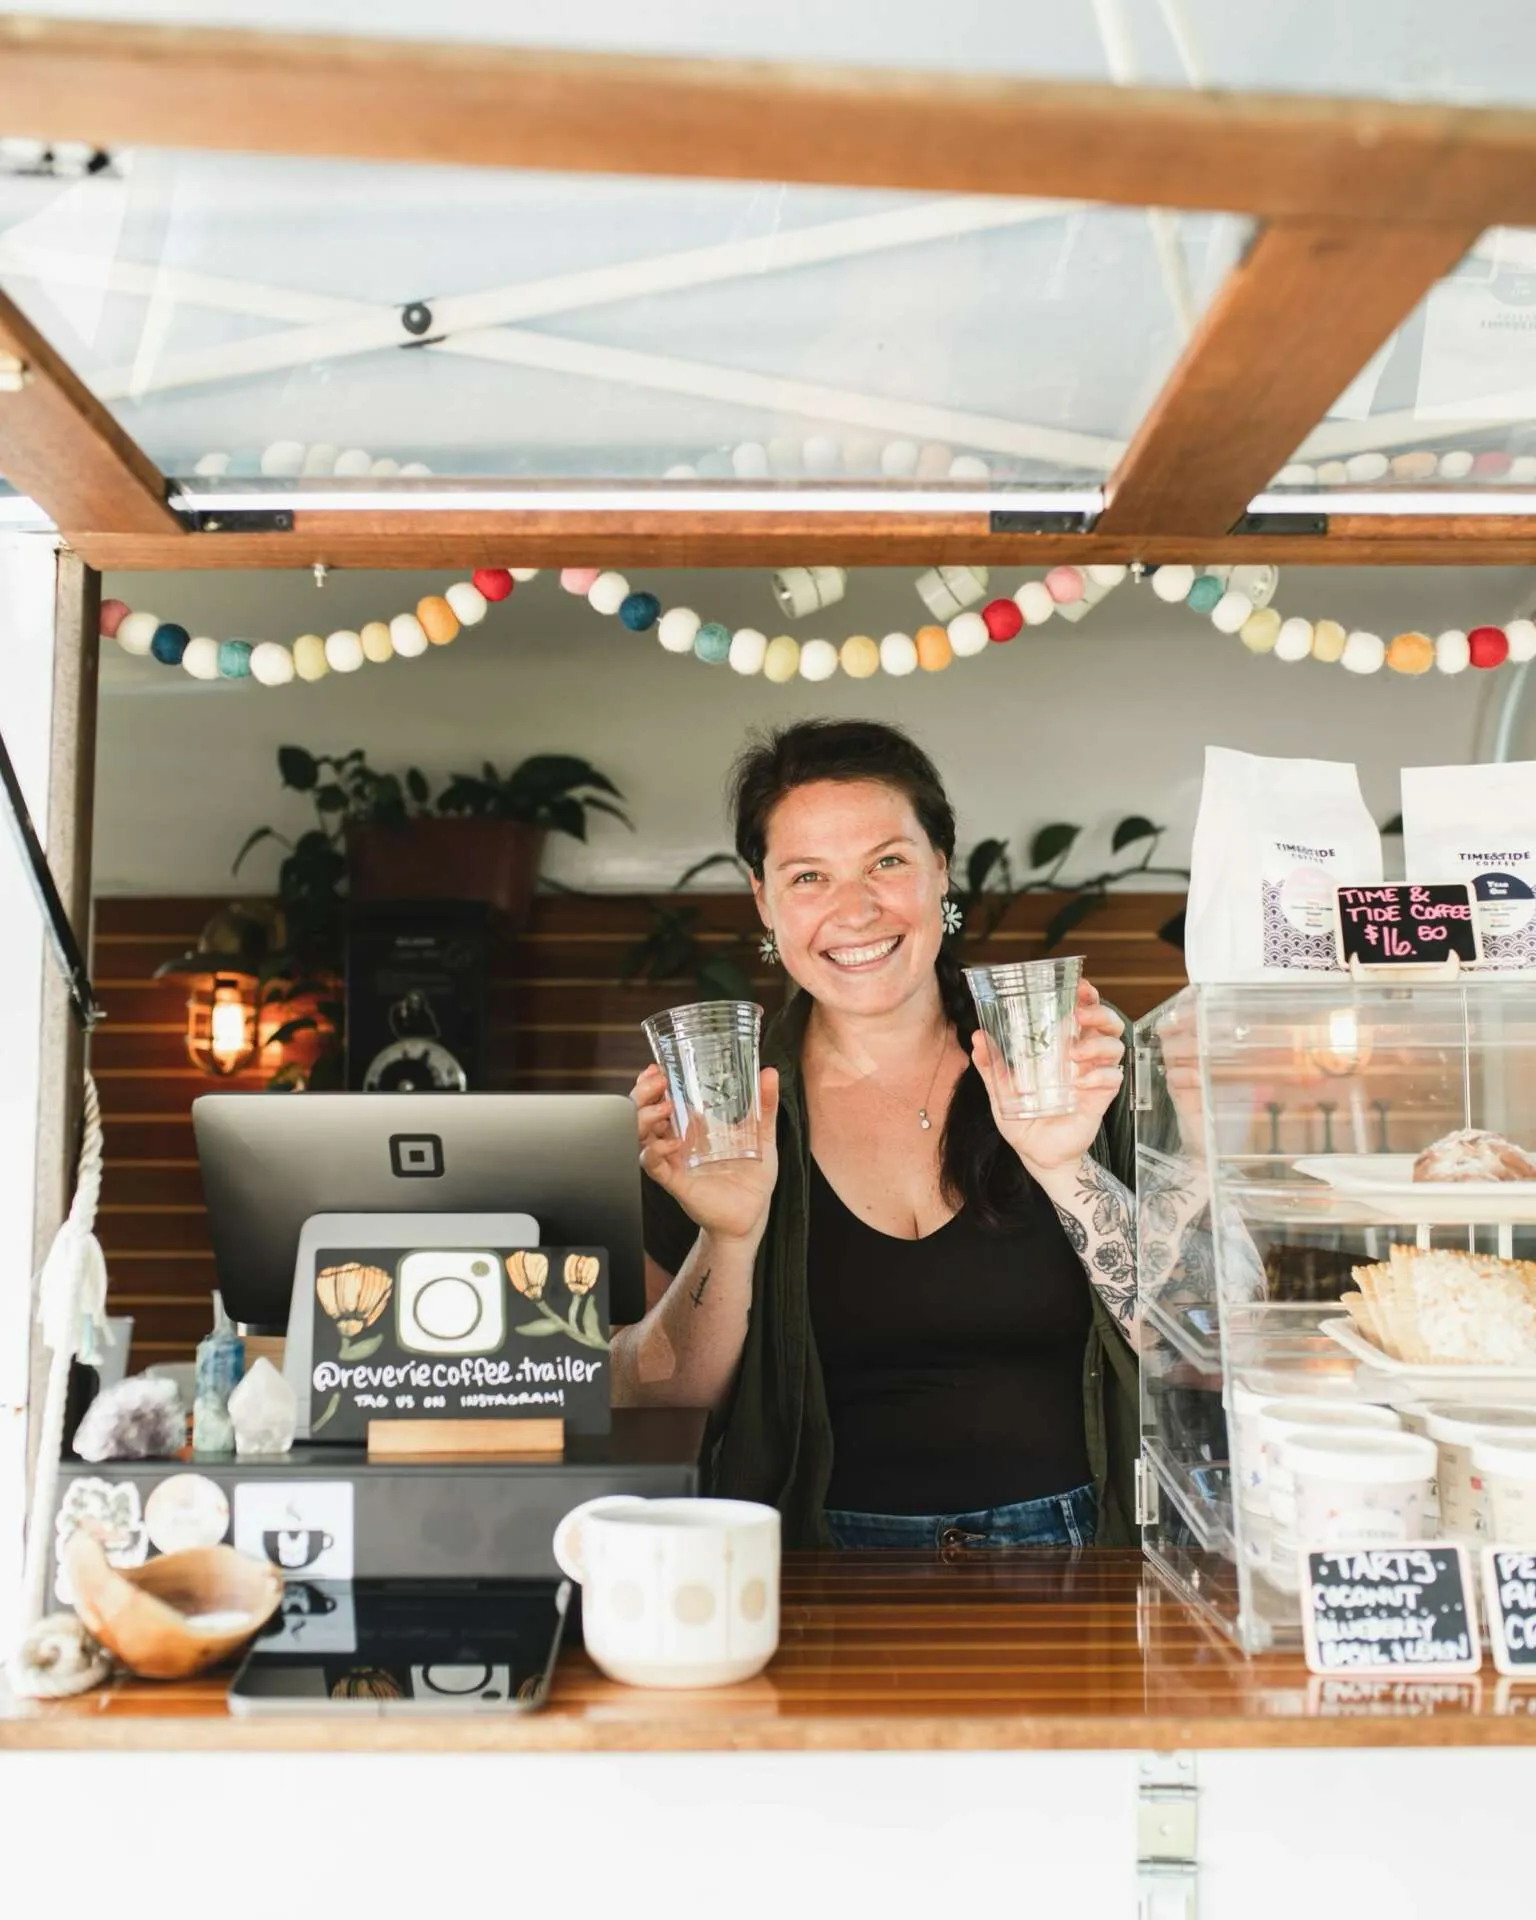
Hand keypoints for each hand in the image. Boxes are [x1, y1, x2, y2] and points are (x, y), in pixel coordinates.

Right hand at [631, 1062, 780, 1249]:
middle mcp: (677, 1141)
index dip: (651, 1084)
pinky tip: (671, 1144)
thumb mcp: (762, 1135)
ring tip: (665, 1108)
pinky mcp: (675, 1181)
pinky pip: (653, 1165)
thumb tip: (770, 1073)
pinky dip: (655, 1152)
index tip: (657, 1069)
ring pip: (640, 1136)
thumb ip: (765, 1106)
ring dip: (646, 1118)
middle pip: (643, 1113)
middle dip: (643, 1094)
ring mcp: (674, 1160)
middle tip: (658, 1083)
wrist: (753, 1213)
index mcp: (692, 1127)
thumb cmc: (752, 1176)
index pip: (661, 1099)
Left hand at [970, 979, 1124, 1173]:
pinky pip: (1113, 1078)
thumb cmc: (1021, 1118)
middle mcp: (1081, 1057)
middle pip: (1106, 1023)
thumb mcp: (1000, 1089)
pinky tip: (1081, 1083)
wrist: (1035, 1153)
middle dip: (1099, 1012)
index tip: (1079, 986)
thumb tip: (977, 1037)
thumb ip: (991, 1065)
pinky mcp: (1101, 1097)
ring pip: (1115, 1045)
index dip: (1086, 996)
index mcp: (1060, 1047)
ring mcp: (1093, 1076)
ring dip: (1098, 1043)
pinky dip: (1100, 1076)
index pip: (1081, 1011)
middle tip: (1079, 1016)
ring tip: (1074, 1053)